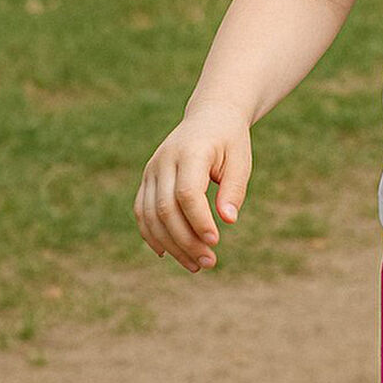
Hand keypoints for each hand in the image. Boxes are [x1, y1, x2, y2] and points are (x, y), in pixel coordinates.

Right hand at [134, 103, 251, 272]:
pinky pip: (142, 212)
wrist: (210, 117)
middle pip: (165, 208)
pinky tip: (169, 254)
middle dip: (186, 240)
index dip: (199, 221)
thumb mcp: (240, 161)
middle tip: (209, 262)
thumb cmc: (230, 141)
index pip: (186, 193)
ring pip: (150, 215)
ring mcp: (152, 170)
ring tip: (196, 265)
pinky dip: (152, 235)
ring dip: (171, 244)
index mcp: (191, 152)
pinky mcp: (147, 179)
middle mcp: (164, 161)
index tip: (216, 242)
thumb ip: (233, 189)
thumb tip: (229, 220)